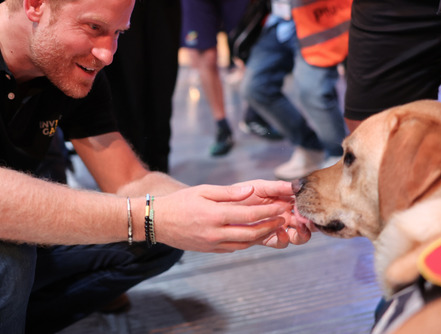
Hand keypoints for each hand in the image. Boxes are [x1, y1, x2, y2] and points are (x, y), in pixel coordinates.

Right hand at [153, 183, 291, 252]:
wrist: (157, 222)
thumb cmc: (179, 202)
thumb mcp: (203, 191)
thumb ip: (228, 192)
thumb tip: (251, 189)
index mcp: (215, 215)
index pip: (249, 215)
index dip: (268, 212)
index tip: (280, 207)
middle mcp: (215, 233)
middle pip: (252, 233)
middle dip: (270, 226)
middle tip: (283, 219)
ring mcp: (213, 244)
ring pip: (245, 244)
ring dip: (262, 237)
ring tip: (273, 228)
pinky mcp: (210, 250)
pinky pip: (234, 248)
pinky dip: (247, 243)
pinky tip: (254, 235)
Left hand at [232, 179, 312, 247]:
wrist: (222, 207)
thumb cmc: (241, 193)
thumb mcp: (261, 186)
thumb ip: (279, 187)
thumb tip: (298, 186)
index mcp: (285, 202)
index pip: (305, 208)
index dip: (311, 209)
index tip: (312, 207)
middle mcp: (284, 217)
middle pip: (305, 225)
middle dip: (310, 225)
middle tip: (309, 221)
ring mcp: (276, 228)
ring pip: (297, 237)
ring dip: (301, 234)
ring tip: (299, 227)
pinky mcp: (267, 239)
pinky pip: (281, 243)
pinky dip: (284, 239)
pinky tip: (281, 230)